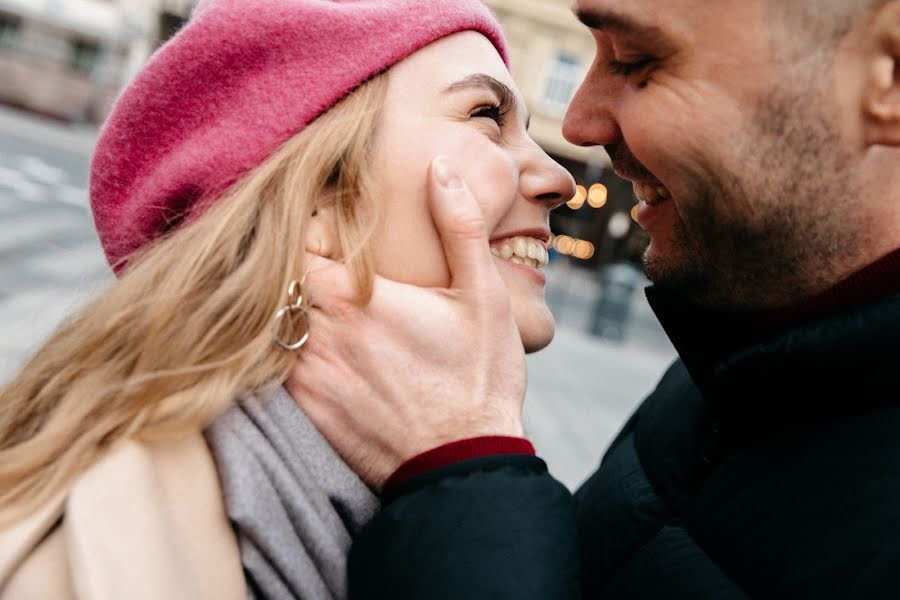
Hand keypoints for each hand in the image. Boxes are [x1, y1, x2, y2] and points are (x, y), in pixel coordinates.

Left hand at [287, 156, 525, 490]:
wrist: (462, 465)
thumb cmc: (478, 378)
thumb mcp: (483, 296)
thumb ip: (458, 225)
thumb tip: (439, 167)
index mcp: (357, 298)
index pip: (299, 238)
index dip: (313, 226)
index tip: (337, 227)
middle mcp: (320, 335)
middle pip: (282, 277)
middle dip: (303, 262)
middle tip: (335, 260)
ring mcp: (308, 375)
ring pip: (277, 320)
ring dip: (298, 305)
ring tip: (336, 303)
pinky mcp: (308, 408)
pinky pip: (281, 363)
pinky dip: (297, 346)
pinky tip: (337, 348)